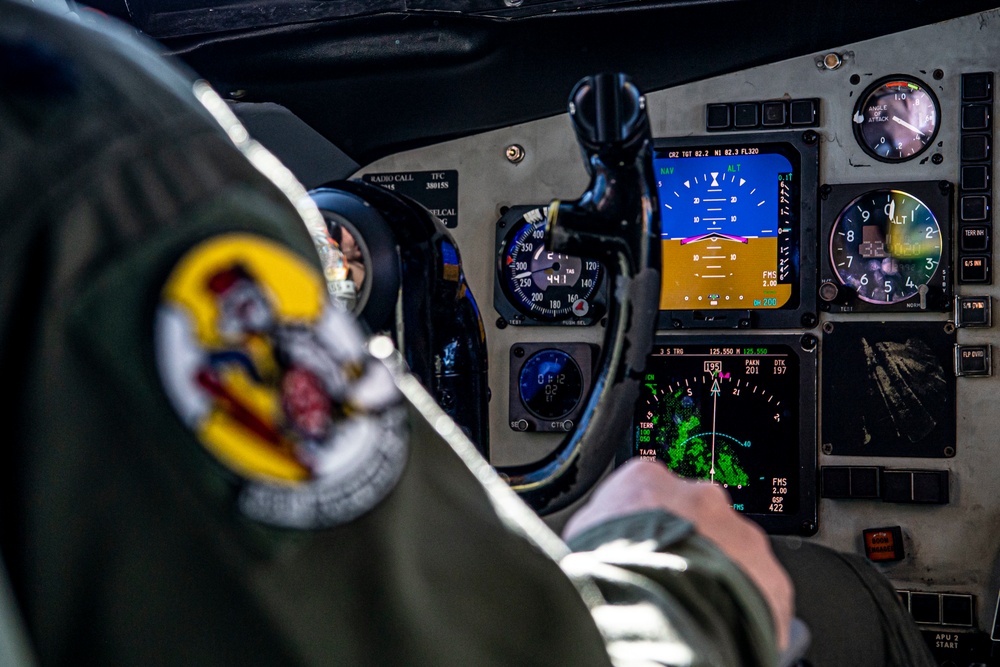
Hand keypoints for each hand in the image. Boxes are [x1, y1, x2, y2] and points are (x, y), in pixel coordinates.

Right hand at [563, 459, 793, 649]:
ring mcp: (741, 535)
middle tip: (667, 582)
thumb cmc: (604, 573)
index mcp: (646, 481)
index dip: (644, 526)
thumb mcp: (579, 538)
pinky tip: (719, 628)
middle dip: (688, 548)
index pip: (649, 492)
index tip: (638, 550)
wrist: (649, 610)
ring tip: (692, 610)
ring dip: (716, 576)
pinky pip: (760, 593)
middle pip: (698, 520)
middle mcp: (700, 497)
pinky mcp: (772, 578)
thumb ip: (603, 527)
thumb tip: (601, 537)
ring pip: (733, 555)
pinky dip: (744, 610)